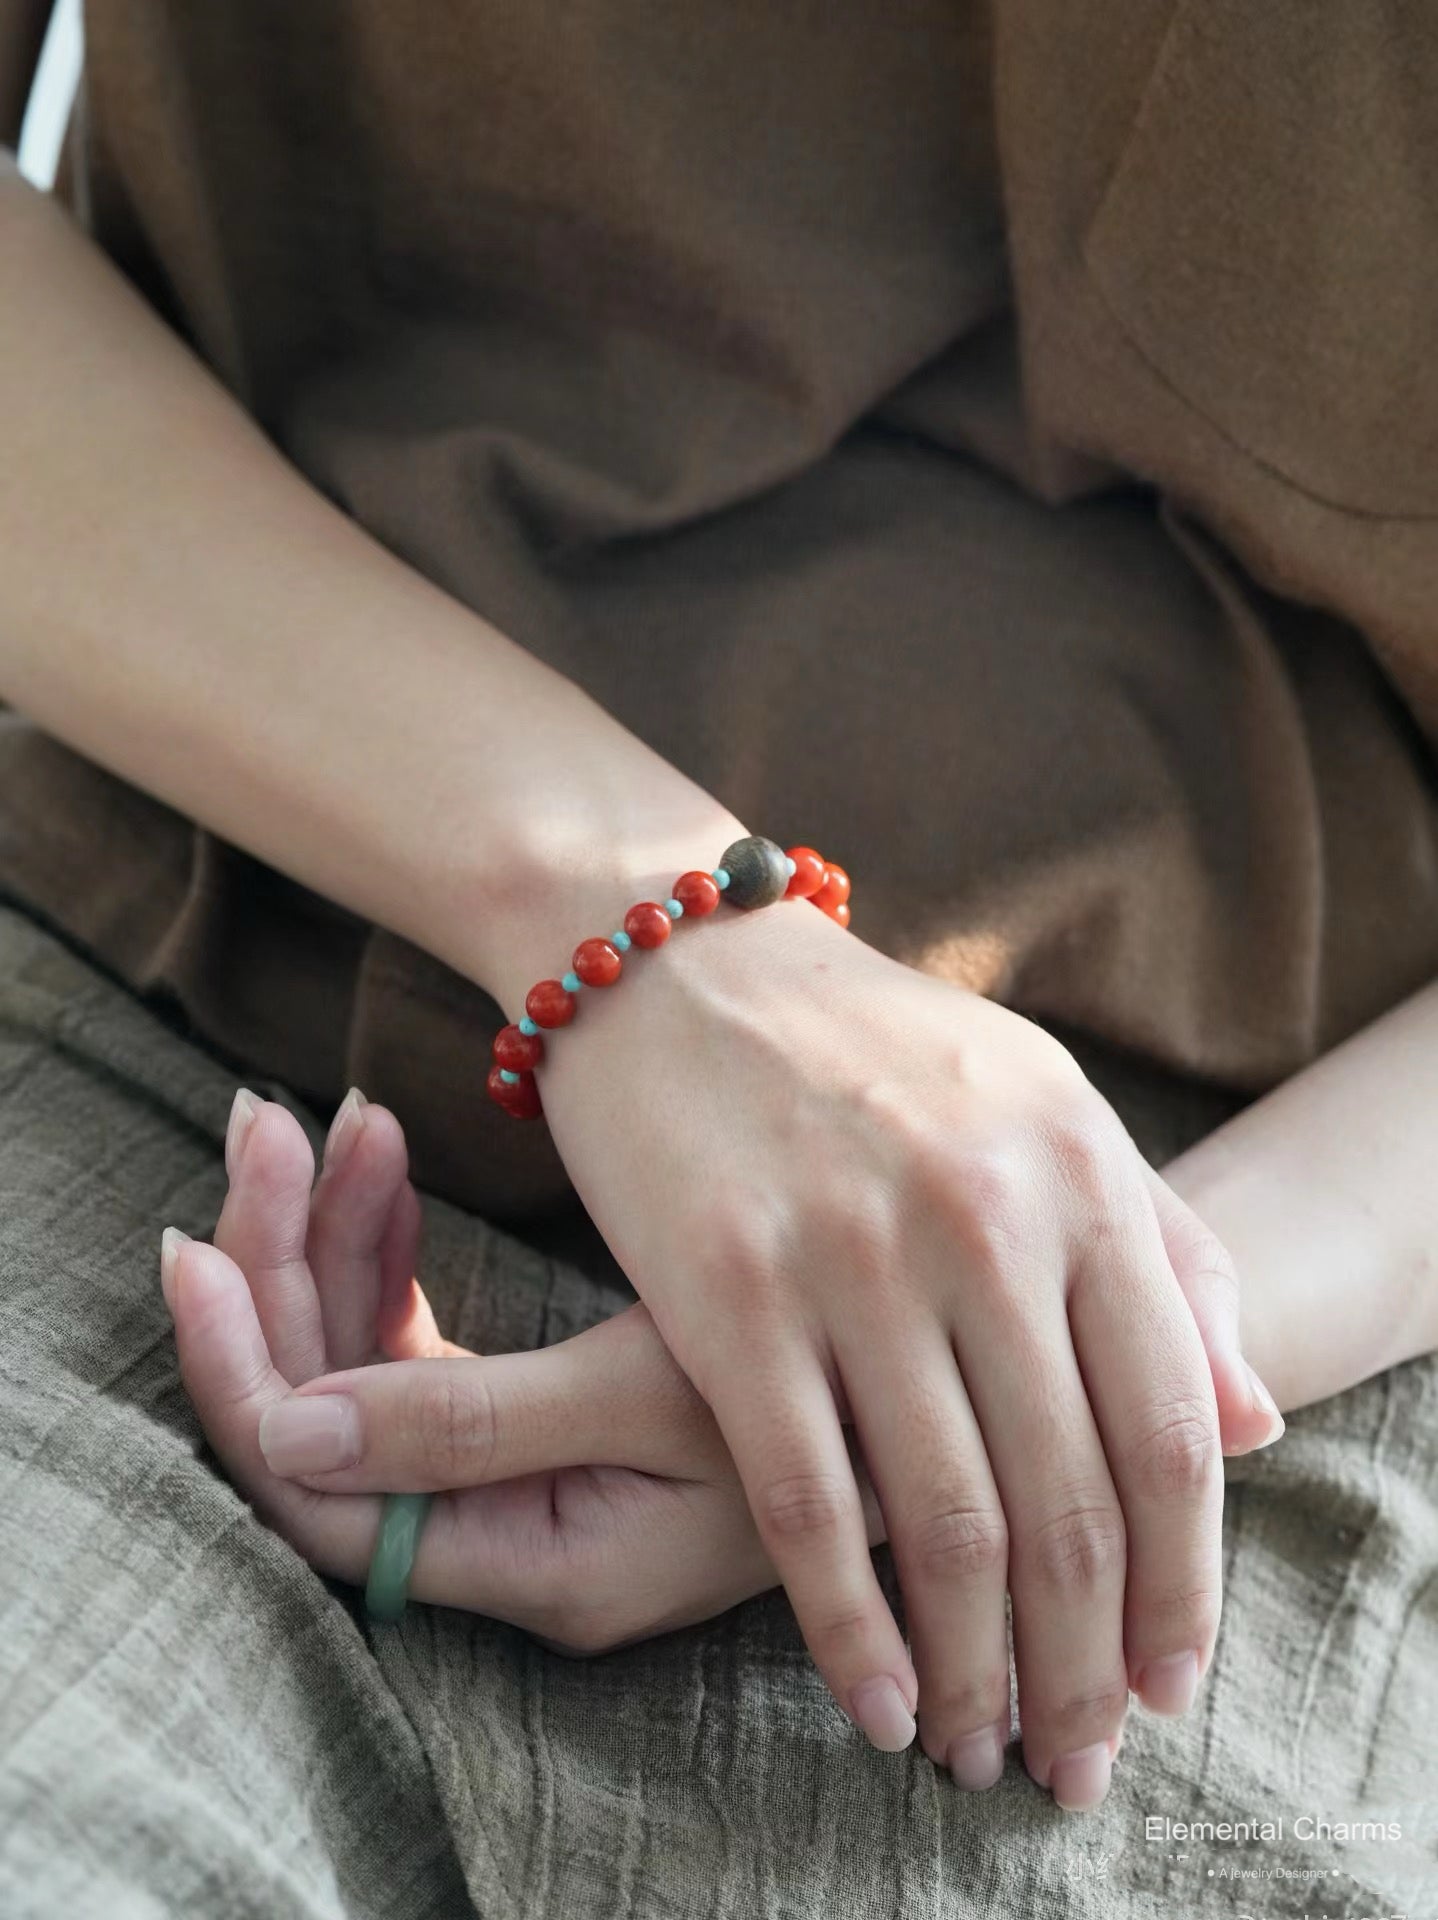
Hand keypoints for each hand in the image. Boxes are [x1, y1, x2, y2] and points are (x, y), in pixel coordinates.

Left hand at [165, 1088, 888, 1655]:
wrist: (957, 1370)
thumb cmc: (841, 1394)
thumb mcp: (661, 1402)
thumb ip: (469, 1431)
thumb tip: (282, 1435)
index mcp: (525, 1556)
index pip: (319, 1494)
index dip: (244, 1373)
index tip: (198, 1242)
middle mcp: (508, 1531)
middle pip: (330, 1417)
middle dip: (286, 1268)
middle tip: (266, 1127)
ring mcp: (524, 1471)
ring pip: (371, 1367)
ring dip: (339, 1239)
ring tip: (336, 1116)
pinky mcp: (551, 1412)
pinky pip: (430, 1342)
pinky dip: (400, 1248)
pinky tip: (389, 1151)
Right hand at [258, 893, 1281, 1809]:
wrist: (680, 964)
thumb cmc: (874, 1051)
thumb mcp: (1043, 1114)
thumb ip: (1161, 1258)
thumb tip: (1253, 1425)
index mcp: (1078, 1174)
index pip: (1169, 1430)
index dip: (1184, 1587)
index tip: (1170, 1689)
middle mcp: (983, 1219)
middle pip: (1070, 1503)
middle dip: (1086, 1668)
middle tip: (1075, 1765)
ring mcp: (852, 1255)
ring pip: (946, 1523)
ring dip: (979, 1671)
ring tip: (983, 1752)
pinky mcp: (726, 1291)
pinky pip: (804, 1500)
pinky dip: (850, 1627)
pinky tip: (879, 1702)